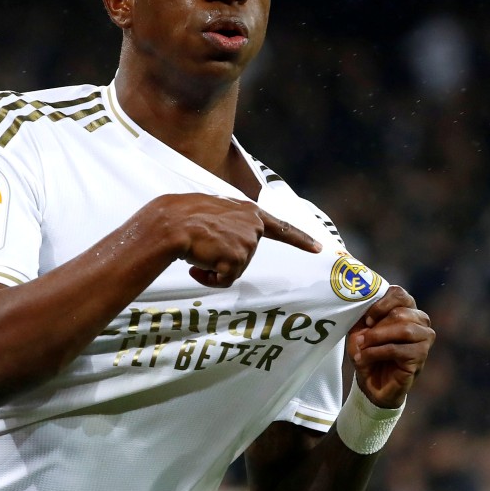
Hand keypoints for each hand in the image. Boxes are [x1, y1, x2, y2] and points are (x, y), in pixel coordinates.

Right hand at [153, 193, 320, 287]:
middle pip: (246, 256)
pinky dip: (209, 278)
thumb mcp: (213, 210)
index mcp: (248, 211)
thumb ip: (230, 221)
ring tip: (198, 253)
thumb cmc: (184, 217)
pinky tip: (197, 265)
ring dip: (214, 268)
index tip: (318, 247)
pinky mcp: (237, 258)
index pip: (281, 227)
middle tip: (203, 248)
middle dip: (224, 258)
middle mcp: (253, 225)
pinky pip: (224, 280)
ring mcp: (247, 242)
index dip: (300, 239)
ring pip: (234, 269)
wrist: (171, 223)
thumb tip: (229, 240)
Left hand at [347, 285, 434, 407]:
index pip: (399, 294)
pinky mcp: (421, 357)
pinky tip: (364, 359)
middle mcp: (420, 321)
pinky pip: (398, 349)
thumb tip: (361, 302)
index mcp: (406, 308)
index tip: (366, 319)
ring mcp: (424, 339)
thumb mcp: (359, 331)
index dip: (381, 304)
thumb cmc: (367, 352)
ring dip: (376, 339)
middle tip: (360, 339)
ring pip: (404, 329)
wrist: (371, 383)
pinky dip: (376, 353)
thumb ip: (361, 315)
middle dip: (376, 327)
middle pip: (400, 313)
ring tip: (361, 348)